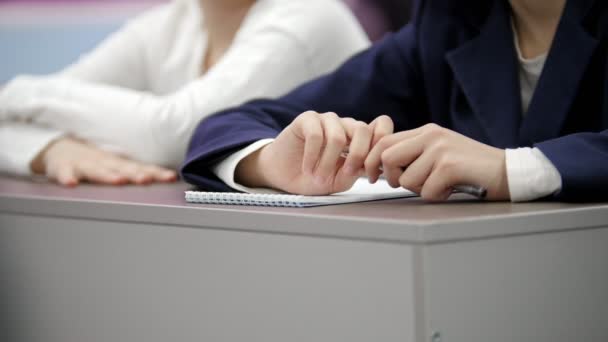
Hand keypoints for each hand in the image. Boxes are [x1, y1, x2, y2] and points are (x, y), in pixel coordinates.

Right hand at [31, 137, 176, 186]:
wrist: (58, 147)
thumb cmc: (93, 160)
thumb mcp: (116, 166)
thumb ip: (136, 173)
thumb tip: (165, 180)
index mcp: (118, 164)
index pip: (141, 168)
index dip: (156, 173)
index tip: (171, 178)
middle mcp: (104, 162)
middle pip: (122, 168)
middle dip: (136, 174)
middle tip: (147, 180)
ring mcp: (84, 164)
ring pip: (96, 170)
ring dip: (107, 175)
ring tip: (118, 181)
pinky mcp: (63, 168)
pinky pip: (64, 173)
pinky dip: (66, 177)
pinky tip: (71, 184)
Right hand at [236, 111, 393, 194]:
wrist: (282, 175)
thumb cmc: (313, 177)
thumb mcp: (340, 180)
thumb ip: (358, 170)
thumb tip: (373, 164)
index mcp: (358, 137)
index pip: (382, 125)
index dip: (382, 143)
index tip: (374, 171)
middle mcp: (345, 125)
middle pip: (362, 130)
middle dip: (357, 156)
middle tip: (345, 175)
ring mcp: (326, 120)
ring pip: (337, 137)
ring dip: (327, 163)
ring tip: (318, 178)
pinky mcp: (307, 119)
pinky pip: (316, 135)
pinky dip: (312, 157)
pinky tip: (307, 168)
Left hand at [365, 124, 508, 200]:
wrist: (508, 171)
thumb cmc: (472, 168)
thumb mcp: (439, 152)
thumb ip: (414, 154)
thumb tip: (381, 167)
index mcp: (426, 131)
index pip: (383, 141)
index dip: (371, 161)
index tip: (372, 177)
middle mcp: (431, 136)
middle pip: (387, 157)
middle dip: (391, 177)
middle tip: (404, 185)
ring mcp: (440, 149)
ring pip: (406, 179)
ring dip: (420, 190)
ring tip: (440, 185)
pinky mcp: (449, 166)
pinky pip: (426, 192)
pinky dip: (437, 197)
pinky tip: (452, 189)